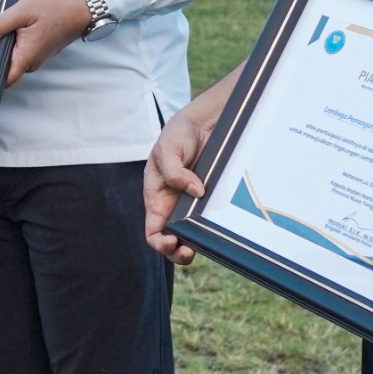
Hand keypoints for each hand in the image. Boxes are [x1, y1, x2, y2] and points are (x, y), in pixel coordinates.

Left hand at [0, 0, 94, 84]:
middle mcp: (32, 62)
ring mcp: (37, 57)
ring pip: (13, 58)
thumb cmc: (55, 8)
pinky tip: (11, 28)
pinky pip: (21, 51)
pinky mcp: (39, 50)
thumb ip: (0, 25)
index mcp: (26, 56)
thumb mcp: (22, 10)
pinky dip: (14, 42)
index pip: (4, 79)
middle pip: (5, 68)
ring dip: (4, 46)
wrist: (80, 8)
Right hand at [144, 104, 215, 264]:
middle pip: (171, 240)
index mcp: (156, 197)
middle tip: (190, 250)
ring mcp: (192, 205)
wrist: (204, 122)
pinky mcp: (210, 200)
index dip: (159, 242)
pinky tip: (220, 227)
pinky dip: (213, 228)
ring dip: (197, 243)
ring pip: (192, 234)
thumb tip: (195, 192)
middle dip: (178, 251)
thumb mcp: (168, 148)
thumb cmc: (178, 133)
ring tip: (205, 243)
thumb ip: (174, 171)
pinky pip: (209, 220)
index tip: (172, 241)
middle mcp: (172, 205)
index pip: (152, 230)